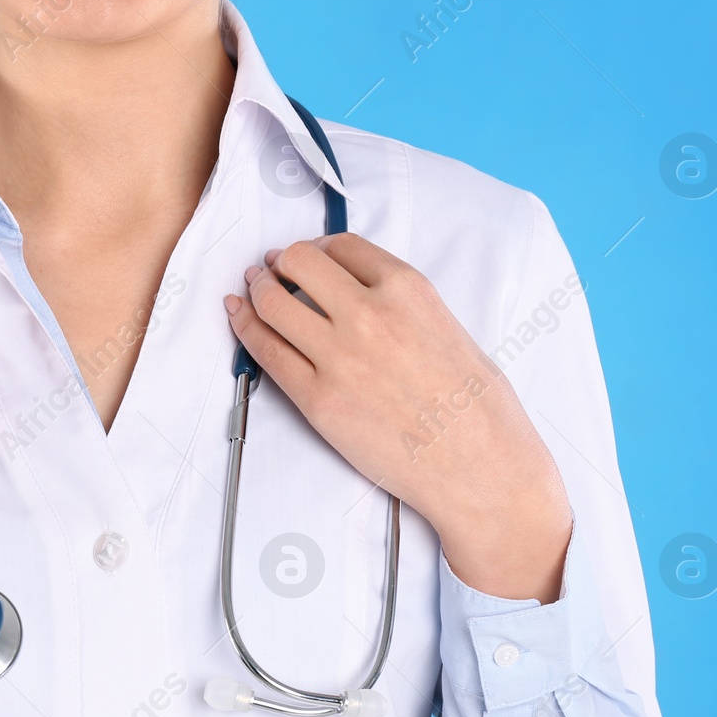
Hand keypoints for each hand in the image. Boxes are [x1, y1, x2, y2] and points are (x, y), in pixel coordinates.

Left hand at [223, 234, 571, 601]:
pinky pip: (266, 352)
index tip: (308, 256)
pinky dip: (244, 327)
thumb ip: (402, 305)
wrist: (480, 469)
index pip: (343, 247)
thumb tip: (358, 295)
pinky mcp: (317, 400)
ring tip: (251, 289)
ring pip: (273, 303)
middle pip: (300, 263)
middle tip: (273, 269)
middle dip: (282, 262)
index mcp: (409, 291)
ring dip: (256, 289)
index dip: (318, 247)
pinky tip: (237, 315)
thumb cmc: (477, 408)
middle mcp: (369, 315)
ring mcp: (339, 358)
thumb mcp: (449, 329)